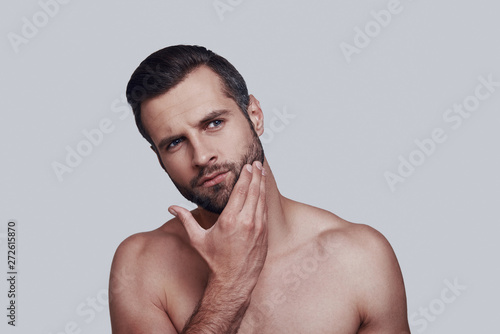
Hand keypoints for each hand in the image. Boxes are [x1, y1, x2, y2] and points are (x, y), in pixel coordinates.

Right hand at [169, 160, 267, 290]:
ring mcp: (258, 228)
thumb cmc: (215, 261)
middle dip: (256, 175)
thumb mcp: (198, 239)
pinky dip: (264, 199)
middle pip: (254, 191)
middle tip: (257, 164)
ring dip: (262, 185)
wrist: (234, 280)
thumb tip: (171, 208)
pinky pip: (265, 211)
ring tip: (262, 173)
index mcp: (230, 219)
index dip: (245, 176)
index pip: (240, 191)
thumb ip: (186, 220)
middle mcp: (246, 221)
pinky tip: (263, 192)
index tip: (247, 166)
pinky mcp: (265, 234)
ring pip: (262, 200)